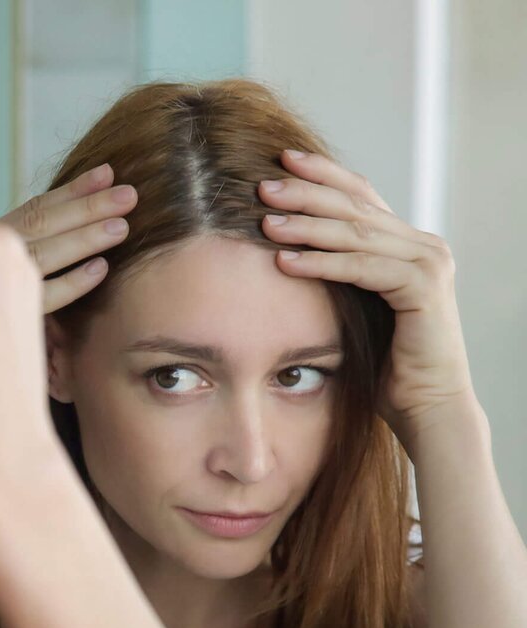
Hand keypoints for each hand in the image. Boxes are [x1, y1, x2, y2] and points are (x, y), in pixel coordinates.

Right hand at [0, 165, 135, 312]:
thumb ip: (35, 230)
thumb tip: (98, 182)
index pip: (36, 206)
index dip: (74, 189)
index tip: (108, 173)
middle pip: (41, 223)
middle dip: (88, 207)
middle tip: (129, 195)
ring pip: (44, 255)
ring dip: (84, 239)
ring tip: (122, 227)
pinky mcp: (8, 316)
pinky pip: (44, 297)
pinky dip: (73, 282)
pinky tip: (101, 268)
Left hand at [258, 150, 474, 447]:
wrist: (424, 405)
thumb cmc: (382, 361)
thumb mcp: (354, 303)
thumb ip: (337, 269)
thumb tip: (283, 244)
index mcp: (406, 242)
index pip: (361, 195)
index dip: (323, 173)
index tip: (281, 158)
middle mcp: (423, 246)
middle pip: (356, 206)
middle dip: (307, 192)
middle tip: (263, 185)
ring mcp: (428, 264)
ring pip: (356, 234)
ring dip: (306, 225)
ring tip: (264, 221)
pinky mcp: (424, 289)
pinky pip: (362, 268)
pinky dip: (321, 262)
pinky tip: (284, 260)